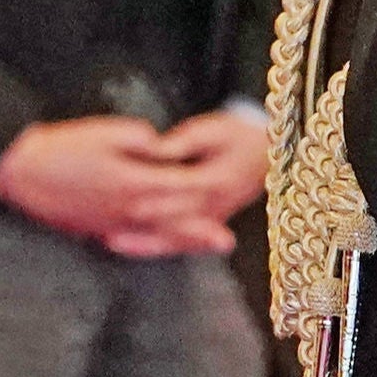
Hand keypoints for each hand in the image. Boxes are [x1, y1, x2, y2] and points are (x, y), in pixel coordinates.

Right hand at [0, 116, 232, 255]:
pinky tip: (162, 244)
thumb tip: (163, 146)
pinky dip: (155, 244)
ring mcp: (112, 223)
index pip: (182, 188)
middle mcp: (129, 210)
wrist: (22, 170)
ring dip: (190, 240)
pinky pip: (135, 240)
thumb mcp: (106, 131)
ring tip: (214, 244)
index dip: (206, 187)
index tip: (227, 184)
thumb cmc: (62, 148)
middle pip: (178, 217)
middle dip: (206, 223)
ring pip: (160, 234)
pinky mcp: (96, 228)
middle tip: (230, 237)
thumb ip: (141, 139)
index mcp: (135, 182)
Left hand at [99, 108, 268, 256]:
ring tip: (112, 241)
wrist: (265, 156)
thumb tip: (158, 148)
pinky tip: (124, 246)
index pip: (183, 192)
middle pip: (176, 220)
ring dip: (143, 243)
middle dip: (142, 224)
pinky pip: (176, 243)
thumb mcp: (215, 130)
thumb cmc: (237, 137)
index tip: (131, 199)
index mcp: (218, 181)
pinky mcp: (204, 227)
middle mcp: (216, 207)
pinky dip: (150, 246)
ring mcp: (210, 221)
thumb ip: (186, 140)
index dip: (158, 196)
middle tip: (112, 225)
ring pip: (174, 239)